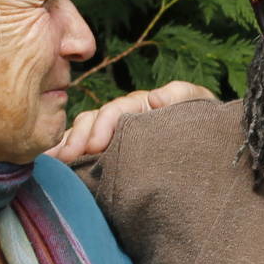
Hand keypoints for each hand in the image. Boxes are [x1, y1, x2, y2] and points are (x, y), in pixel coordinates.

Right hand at [47, 81, 217, 161]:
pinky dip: (67, 160)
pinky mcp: (111, 160)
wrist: (211, 151)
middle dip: (76, 139)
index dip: (102, 125)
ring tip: (52, 164)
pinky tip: (53, 169)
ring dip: (66, 149)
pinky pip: (83, 156)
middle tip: (66, 158)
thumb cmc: (204, 124)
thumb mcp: (198, 105)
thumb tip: (154, 98)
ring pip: (81, 138)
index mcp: (140, 106)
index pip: (114, 111)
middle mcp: (122, 120)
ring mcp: (114, 139)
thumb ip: (181, 94)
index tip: (95, 145)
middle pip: (90, 123)